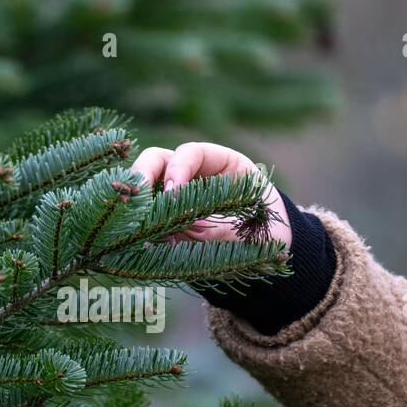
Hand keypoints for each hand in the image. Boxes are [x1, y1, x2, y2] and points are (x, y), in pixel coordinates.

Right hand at [129, 142, 291, 246]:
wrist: (269, 254)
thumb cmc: (265, 233)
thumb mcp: (250, 231)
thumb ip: (220, 229)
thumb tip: (185, 227)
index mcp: (223, 164)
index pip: (191, 153)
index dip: (177, 169)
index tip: (172, 193)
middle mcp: (194, 174)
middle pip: (156, 161)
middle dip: (143, 178)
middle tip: (138, 204)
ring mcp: (176, 195)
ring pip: (144, 187)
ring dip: (137, 204)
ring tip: (136, 227)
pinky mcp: (166, 220)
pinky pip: (145, 217)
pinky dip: (139, 227)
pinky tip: (141, 244)